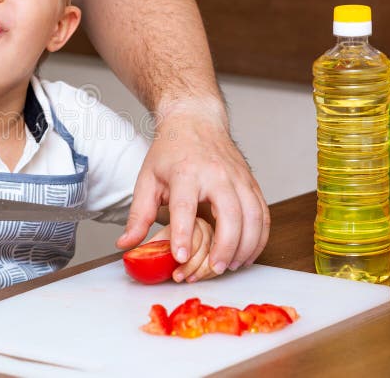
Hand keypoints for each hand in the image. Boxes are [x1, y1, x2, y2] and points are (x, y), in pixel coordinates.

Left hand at [117, 106, 270, 274]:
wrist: (195, 121)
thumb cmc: (170, 151)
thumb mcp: (147, 179)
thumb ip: (138, 215)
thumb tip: (126, 243)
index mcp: (186, 172)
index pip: (185, 206)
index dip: (184, 234)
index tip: (181, 257)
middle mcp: (217, 175)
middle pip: (230, 215)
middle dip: (225, 247)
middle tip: (214, 269)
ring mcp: (238, 178)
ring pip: (253, 217)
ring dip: (246, 247)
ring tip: (231, 266)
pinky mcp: (251, 183)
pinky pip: (264, 214)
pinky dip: (260, 238)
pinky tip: (247, 253)